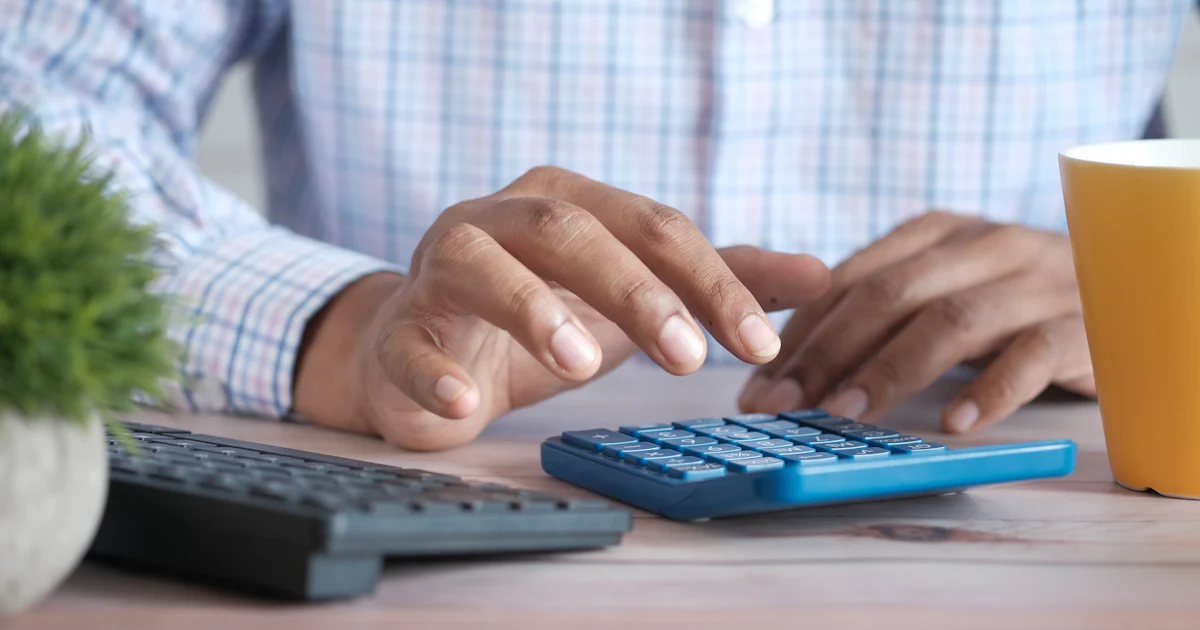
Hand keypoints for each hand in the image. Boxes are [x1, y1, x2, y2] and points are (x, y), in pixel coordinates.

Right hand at [295, 166, 829, 449]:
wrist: (428, 350)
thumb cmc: (541, 315)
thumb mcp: (635, 296)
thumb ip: (718, 281)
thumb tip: (821, 274)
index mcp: (569, 202)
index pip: (652, 226)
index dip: (710, 281)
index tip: (760, 343)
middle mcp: (502, 219)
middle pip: (570, 230)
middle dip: (634, 290)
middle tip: (688, 358)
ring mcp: (441, 268)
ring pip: (481, 265)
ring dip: (532, 309)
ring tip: (581, 362)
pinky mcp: (399, 330)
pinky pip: (409, 345)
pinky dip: (435, 374)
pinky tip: (466, 405)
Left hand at [738, 211, 1094, 432]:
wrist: (1128, 289)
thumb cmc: (1009, 301)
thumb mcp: (942, 288)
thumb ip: (878, 309)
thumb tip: (785, 359)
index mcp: (936, 233)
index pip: (851, 277)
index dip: (800, 331)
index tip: (758, 382)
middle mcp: (983, 245)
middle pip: (891, 294)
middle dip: (826, 351)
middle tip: (783, 404)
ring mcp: (1035, 281)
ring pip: (951, 319)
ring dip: (891, 370)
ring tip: (846, 415)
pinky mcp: (1082, 324)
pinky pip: (1032, 355)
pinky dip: (990, 390)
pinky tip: (954, 425)